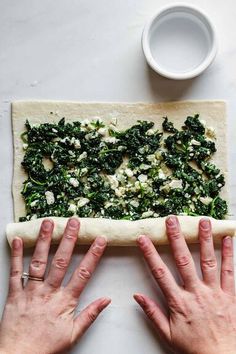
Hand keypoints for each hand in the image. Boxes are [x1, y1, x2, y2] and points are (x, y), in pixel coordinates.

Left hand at [0, 218, 109, 353]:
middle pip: (61, 261)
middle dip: (69, 240)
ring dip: (44, 241)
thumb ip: (90, 314)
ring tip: (49, 222)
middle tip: (74, 222)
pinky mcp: (15, 294)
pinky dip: (17, 255)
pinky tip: (19, 239)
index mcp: (65, 301)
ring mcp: (31, 291)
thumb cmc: (47, 346)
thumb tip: (107, 299)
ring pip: (39, 262)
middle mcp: (48, 292)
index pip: (83, 273)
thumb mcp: (73, 334)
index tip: (100, 239)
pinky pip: (15, 273)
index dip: (93, 255)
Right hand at [134, 215, 235, 353]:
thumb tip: (137, 296)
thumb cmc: (194, 347)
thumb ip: (152, 313)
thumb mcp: (168, 334)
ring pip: (208, 261)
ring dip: (205, 239)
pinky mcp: (230, 295)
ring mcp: (214, 292)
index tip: (143, 239)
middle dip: (176, 238)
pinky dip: (228, 254)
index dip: (150, 254)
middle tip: (172, 220)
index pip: (160, 272)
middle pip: (183, 260)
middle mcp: (196, 292)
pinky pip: (230, 272)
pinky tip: (227, 239)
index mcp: (179, 302)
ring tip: (203, 221)